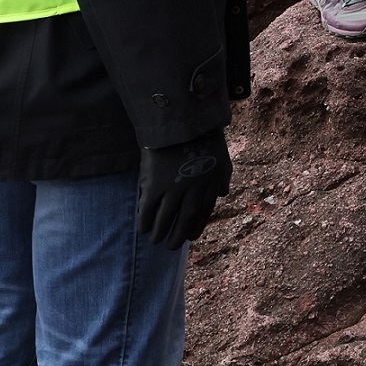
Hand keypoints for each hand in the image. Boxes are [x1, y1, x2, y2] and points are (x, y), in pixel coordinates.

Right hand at [135, 129, 230, 245]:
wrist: (181, 119)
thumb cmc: (203, 135)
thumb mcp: (222, 156)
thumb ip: (223, 176)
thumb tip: (223, 193)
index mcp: (210, 183)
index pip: (204, 211)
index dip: (197, 226)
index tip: (191, 236)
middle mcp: (193, 190)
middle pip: (185, 219)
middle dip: (178, 235)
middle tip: (171, 246)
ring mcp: (173, 188)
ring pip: (166, 218)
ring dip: (160, 232)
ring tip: (155, 240)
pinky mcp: (154, 184)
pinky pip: (148, 209)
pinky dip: (145, 220)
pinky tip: (142, 228)